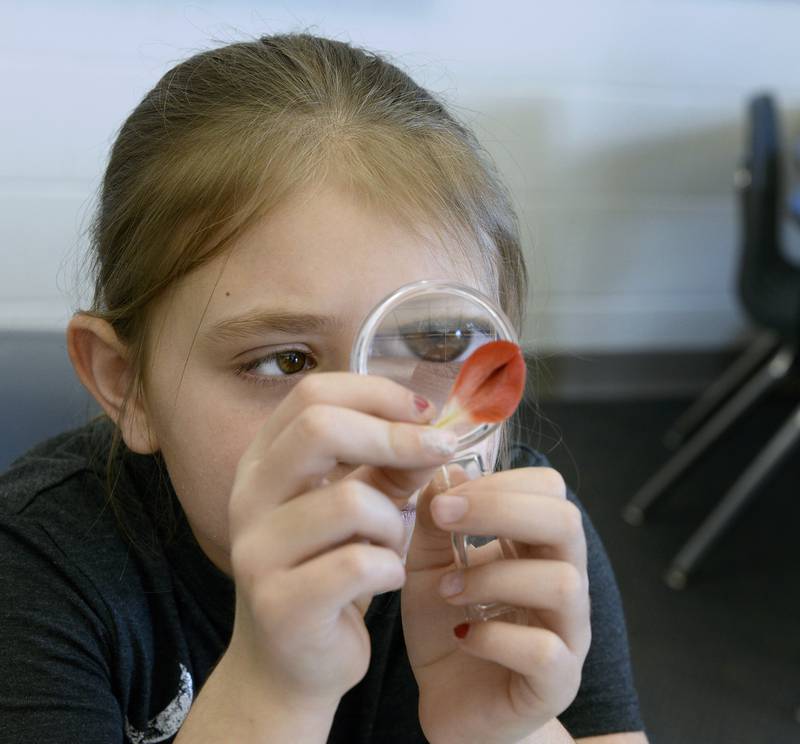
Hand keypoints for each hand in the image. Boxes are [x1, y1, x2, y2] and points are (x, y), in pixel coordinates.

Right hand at [224, 373, 455, 709]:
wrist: (289, 667)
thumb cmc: (328, 573)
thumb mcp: (358, 509)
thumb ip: (388, 467)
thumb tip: (433, 430)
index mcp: (264, 462)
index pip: (312, 394)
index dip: (376, 393)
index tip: (426, 412)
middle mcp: (248, 497)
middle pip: (319, 428)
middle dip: (394, 436)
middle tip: (439, 451)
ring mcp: (257, 551)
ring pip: (351, 501)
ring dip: (394, 520)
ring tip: (392, 543)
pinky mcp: (280, 604)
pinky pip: (359, 565)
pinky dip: (390, 568)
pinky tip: (386, 579)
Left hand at [402, 464, 590, 743]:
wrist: (449, 705)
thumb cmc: (446, 628)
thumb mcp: (426, 565)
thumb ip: (434, 521)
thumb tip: (448, 470)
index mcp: (535, 545)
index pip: (548, 489)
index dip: (498, 481)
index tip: (444, 495)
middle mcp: (563, 581)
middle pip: (565, 521)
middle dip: (501, 509)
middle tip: (445, 518)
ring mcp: (568, 633)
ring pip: (561, 582)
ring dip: (492, 577)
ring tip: (449, 590)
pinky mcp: (558, 682)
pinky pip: (545, 650)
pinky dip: (495, 637)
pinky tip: (465, 638)